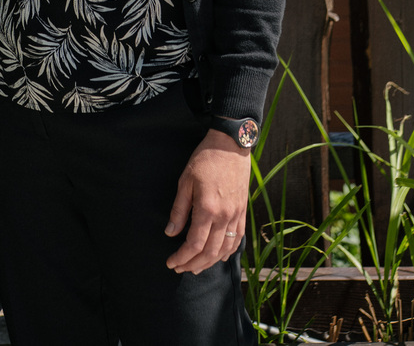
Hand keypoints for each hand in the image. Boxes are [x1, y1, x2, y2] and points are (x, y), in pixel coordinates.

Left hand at [164, 131, 249, 274]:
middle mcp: (224, 217)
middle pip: (210, 252)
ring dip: (209, 262)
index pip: (194, 244)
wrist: (231, 145)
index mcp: (207, 209)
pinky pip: (238, 239)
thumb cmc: (205, 159)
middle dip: (193, 264)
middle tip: (179, 268)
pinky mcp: (243, 212)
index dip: (181, 257)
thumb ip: (179, 209)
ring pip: (224, 250)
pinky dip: (228, 252)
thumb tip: (170, 232)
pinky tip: (219, 256)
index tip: (171, 262)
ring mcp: (236, 216)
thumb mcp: (185, 180)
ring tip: (195, 267)